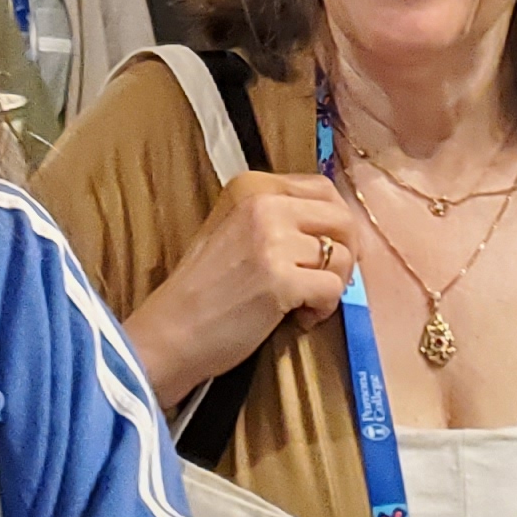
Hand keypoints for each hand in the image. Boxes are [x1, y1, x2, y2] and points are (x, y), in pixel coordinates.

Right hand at [124, 171, 359, 409]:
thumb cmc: (204, 288)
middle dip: (345, 254)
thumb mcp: (234, 228)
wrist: (171, 331)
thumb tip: (336, 225)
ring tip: (302, 305)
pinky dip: (324, 309)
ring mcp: (272, 240)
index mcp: (252, 185)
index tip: (324, 251)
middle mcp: (264, 203)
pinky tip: (298, 319)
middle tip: (324, 282)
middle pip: (341, 219)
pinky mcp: (281, 280)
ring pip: (342, 255)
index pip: (323, 189)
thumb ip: (277, 216)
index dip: (334, 223)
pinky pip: (333, 288)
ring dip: (332, 286)